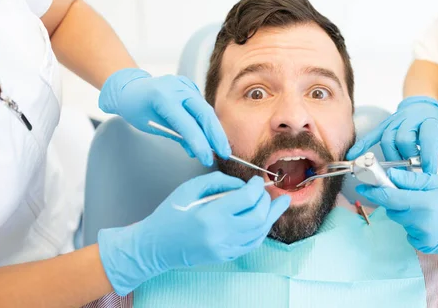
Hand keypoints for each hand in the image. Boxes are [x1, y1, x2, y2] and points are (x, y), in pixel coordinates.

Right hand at [98, 172, 289, 294]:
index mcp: (210, 216)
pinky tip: (266, 219)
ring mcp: (225, 249)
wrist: (155, 246)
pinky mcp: (225, 256)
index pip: (247, 199)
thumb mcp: (189, 188)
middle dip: (266, 200)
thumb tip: (242, 183)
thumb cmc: (170, 214)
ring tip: (281, 203)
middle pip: (258, 216)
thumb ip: (218, 180)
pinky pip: (252, 243)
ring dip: (272, 215)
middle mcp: (221, 235)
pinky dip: (262, 230)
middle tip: (265, 190)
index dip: (257, 187)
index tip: (257, 180)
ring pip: (260, 232)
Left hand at [99, 68, 229, 164]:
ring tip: (221, 148)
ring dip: (214, 130)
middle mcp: (178, 88)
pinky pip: (202, 106)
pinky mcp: (190, 87)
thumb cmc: (136, 108)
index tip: (207, 158)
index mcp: (163, 97)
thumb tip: (196, 150)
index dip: (199, 142)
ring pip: (206, 110)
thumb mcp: (151, 126)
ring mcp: (185, 85)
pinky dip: (208, 121)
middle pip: (204, 113)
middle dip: (216, 135)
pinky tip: (212, 135)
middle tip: (225, 153)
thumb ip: (175, 136)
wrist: (130, 88)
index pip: (186, 123)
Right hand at [347, 96, 437, 180]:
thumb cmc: (431, 127)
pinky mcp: (384, 124)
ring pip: (388, 139)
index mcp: (429, 122)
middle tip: (411, 172)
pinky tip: (354, 156)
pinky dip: (362, 146)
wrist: (421, 105)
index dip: (429, 158)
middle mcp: (410, 119)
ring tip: (397, 169)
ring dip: (392, 157)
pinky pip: (372, 135)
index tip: (430, 173)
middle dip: (407, 158)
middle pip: (404, 139)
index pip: (428, 139)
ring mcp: (395, 120)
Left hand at [356, 168, 437, 253]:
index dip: (373, 191)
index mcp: (423, 203)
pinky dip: (412, 225)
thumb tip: (389, 175)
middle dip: (395, 201)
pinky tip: (427, 221)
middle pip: (392, 210)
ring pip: (400, 221)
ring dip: (405, 213)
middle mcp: (420, 222)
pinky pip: (408, 232)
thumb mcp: (436, 182)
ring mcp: (422, 237)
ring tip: (424, 208)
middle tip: (410, 195)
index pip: (389, 197)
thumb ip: (411, 179)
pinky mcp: (423, 246)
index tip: (362, 186)